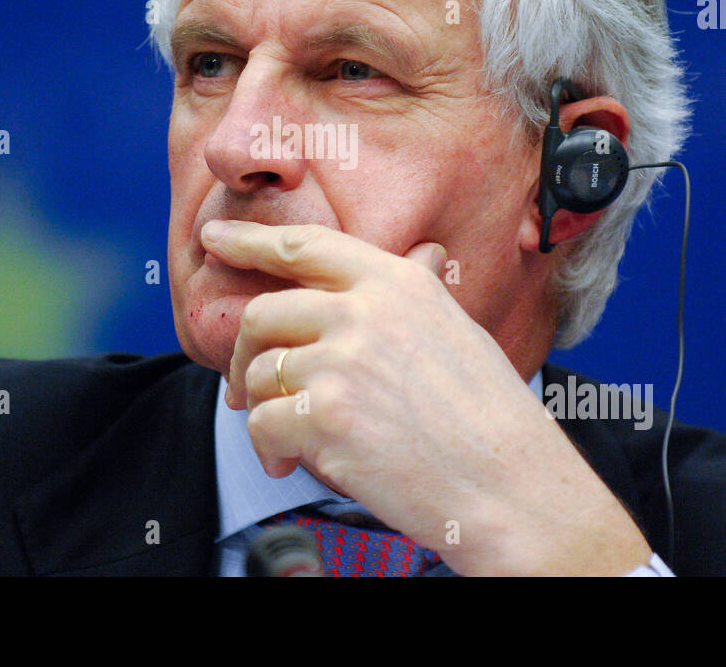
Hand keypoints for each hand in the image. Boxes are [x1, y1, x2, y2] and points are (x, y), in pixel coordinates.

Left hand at [204, 218, 652, 575]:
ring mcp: (343, 361)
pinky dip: (270, 450)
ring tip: (291, 442)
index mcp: (397, 284)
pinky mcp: (325, 415)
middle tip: (248, 388)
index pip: (307, 246)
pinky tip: (294, 464)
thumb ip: (418, 293)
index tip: (215, 240)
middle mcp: (366, 311)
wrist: (509, 484)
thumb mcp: (457, 330)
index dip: (251, 240)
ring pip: (262, 374)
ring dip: (263, 411)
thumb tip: (422, 255)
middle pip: (263, 313)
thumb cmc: (489, 416)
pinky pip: (263, 423)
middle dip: (245, 355)